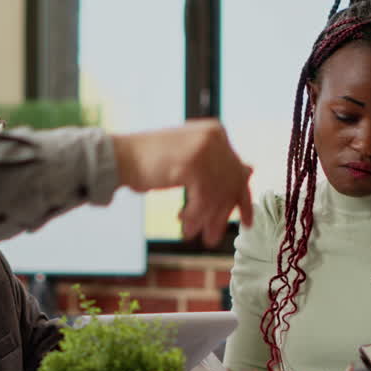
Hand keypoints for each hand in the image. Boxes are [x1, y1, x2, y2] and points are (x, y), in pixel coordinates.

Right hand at [111, 119, 253, 245]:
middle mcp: (215, 137)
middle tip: (213, 237)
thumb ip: (218, 164)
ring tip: (193, 234)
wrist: (119, 157)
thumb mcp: (191, 160)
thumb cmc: (151, 161)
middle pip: (229, 186)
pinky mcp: (192, 163)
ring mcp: (204, 148)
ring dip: (204, 219)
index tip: (247, 223)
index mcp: (216, 132)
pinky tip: (184, 224)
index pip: (237, 171)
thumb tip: (250, 170)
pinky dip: (194, 215)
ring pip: (216, 195)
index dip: (242, 200)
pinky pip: (203, 199)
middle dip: (221, 216)